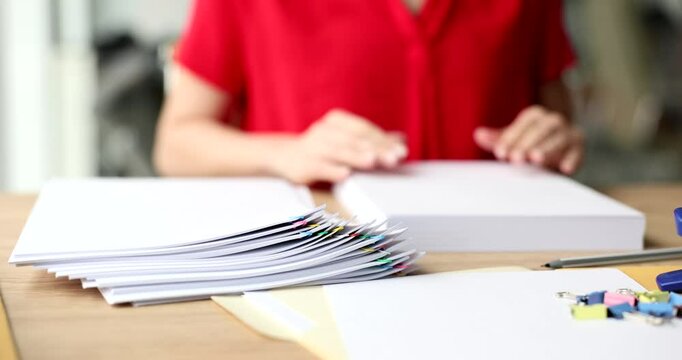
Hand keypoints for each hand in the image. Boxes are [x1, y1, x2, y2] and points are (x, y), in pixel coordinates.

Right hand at [270, 109, 407, 183]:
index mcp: (336, 121)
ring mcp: (312, 147)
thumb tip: (401, 139)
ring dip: (356, 156)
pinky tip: (345, 174)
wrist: (284, 156)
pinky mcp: (303, 165)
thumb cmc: (322, 148)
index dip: (383, 140)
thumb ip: (371, 140)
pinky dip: (332, 170)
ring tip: (373, 161)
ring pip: (338, 151)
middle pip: (354, 140)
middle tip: (394, 158)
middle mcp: (324, 131)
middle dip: (376, 149)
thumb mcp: (346, 139)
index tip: (401, 151)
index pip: (363, 129)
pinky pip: (320, 167)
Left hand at [473, 105, 583, 173]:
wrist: (556, 152)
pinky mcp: (579, 147)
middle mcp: (553, 120)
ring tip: (536, 159)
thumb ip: (496, 138)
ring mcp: (568, 132)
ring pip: (558, 139)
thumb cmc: (529, 144)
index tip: (500, 153)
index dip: (510, 139)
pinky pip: (577, 152)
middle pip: (540, 130)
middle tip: (515, 159)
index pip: (522, 125)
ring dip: (547, 149)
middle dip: (526, 144)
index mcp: (535, 115)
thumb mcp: (512, 141)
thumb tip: (478, 134)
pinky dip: (572, 159)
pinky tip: (564, 169)